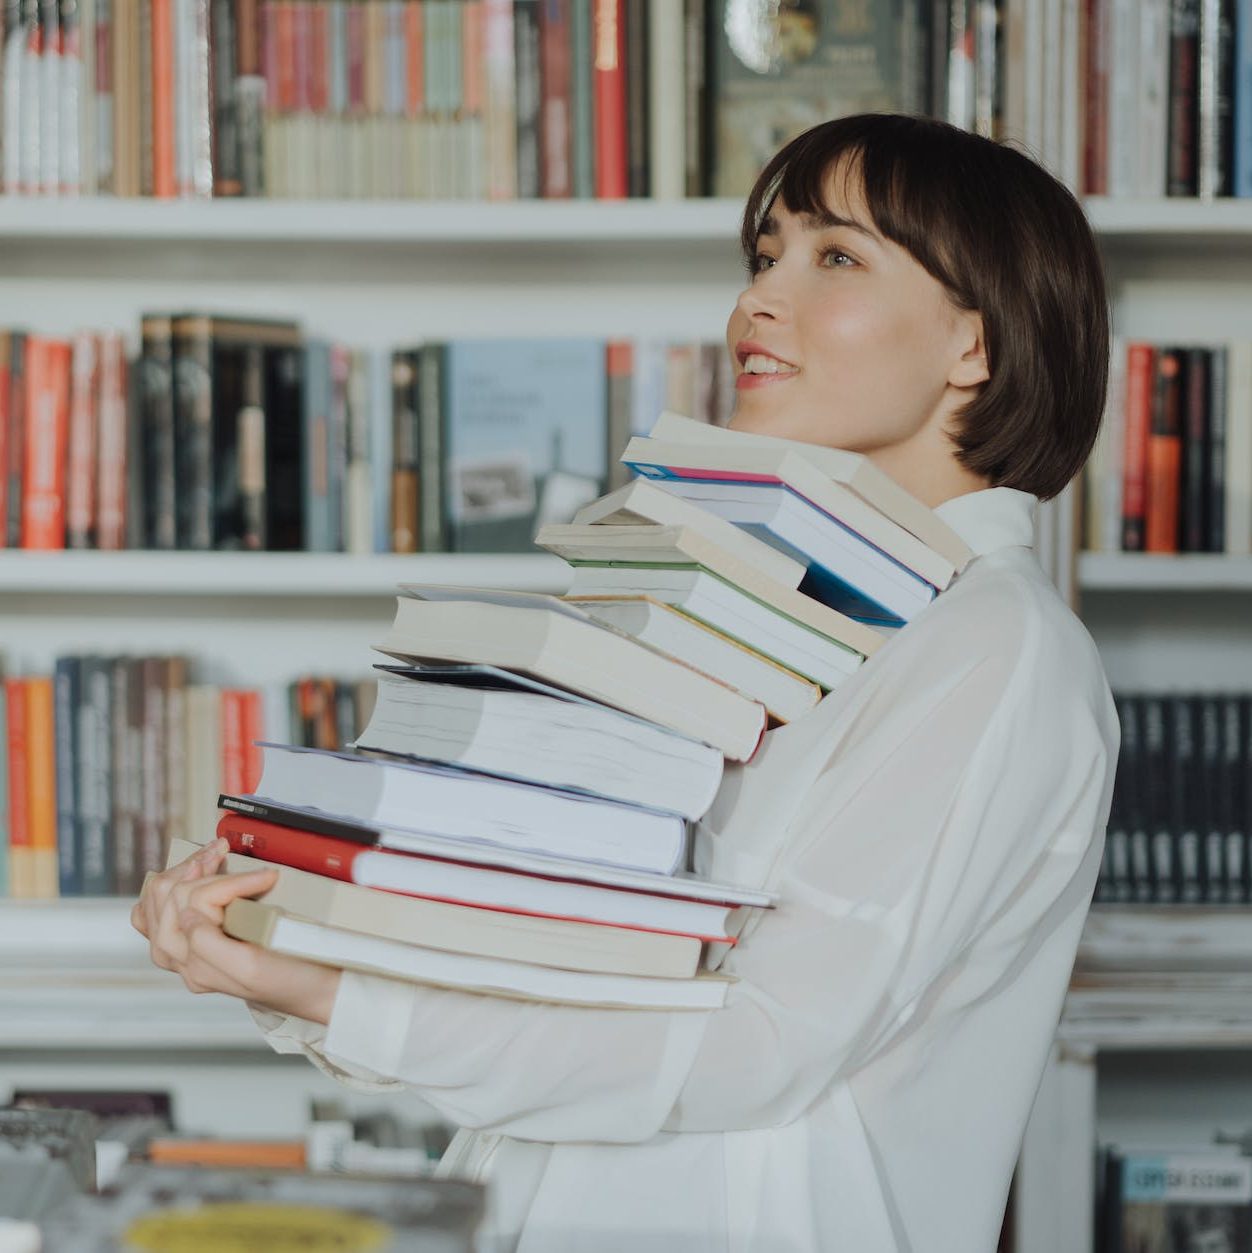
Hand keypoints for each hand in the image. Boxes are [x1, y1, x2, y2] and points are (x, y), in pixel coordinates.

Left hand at [131, 838, 340, 1024]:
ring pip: (160, 900)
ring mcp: (186, 953)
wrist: (312, 989)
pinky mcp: (194, 945)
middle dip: (199, 866)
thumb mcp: (252, 967)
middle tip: (224, 848)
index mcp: (199, 964)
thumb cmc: (291, 979)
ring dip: (184, 870)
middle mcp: (186, 961)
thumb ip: (208, 945)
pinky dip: (166, 891)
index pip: (198, 902)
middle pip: (172, 896)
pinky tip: (181, 879)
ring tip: (210, 854)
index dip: (232, 881)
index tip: (267, 875)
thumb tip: (187, 915)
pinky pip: (156, 917)